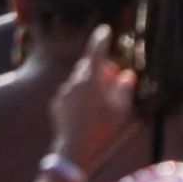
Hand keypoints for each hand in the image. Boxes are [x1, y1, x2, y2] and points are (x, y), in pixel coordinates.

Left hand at [50, 26, 136, 175]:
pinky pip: (71, 93)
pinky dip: (79, 95)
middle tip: (111, 80)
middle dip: (99, 68)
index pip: (97, 52)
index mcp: (91, 78)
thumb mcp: (121, 109)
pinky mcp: (56, 105)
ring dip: (89, 83)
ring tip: (99, 99)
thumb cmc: (101, 128)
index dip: (101, 39)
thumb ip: (124, 88)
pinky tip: (86, 111)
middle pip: (88, 66)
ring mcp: (63, 93)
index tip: (105, 30)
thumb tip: (126, 76)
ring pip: (79, 80)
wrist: (73, 151)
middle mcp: (75, 81)